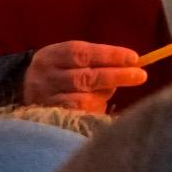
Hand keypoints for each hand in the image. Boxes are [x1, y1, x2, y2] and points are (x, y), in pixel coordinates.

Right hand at [21, 42, 145, 112]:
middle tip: (141, 75)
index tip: (134, 58)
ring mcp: (45, 100)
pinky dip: (94, 109)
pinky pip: (79, 116)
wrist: (30, 90)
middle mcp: (45, 78)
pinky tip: (100, 105)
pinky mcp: (49, 118)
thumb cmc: (64, 71)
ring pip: (82, 99)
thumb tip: (133, 67)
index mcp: (51, 56)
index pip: (82, 53)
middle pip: (84, 78)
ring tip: (111, 91)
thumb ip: (98, 62)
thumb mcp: (74, 60)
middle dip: (116, 76)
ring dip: (104, 95)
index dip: (110, 55)